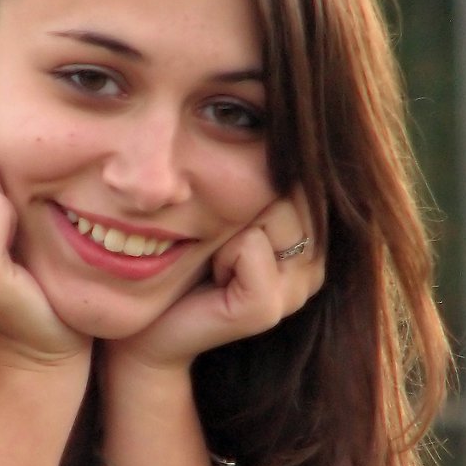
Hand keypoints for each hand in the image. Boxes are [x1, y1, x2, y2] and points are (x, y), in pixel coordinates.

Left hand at [106, 186, 324, 370]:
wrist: (151, 328)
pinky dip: (222, 252)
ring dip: (231, 228)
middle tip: (218, 243)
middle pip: (293, 194)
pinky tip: (212, 275)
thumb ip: (262, 182)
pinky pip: (250, 247)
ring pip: (274, 214)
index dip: (260, 185)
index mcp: (312, 242)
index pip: (306, 179)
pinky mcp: (265, 309)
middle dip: (246, 205)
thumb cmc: (185, 264)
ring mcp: (294, 292)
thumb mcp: (227, 213)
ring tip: (215, 259)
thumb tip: (285, 136)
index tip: (230, 223)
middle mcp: (314, 267)